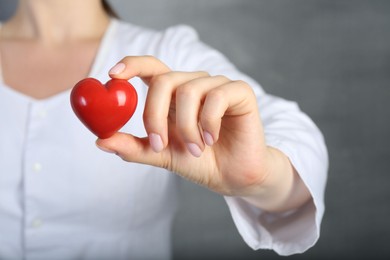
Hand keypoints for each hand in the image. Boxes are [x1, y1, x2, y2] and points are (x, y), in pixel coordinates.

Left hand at [96, 56, 309, 211]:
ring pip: (189, 90)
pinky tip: (212, 139)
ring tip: (196, 149)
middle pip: (164, 80)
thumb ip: (134, 147)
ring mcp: (217, 86)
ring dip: (187, 127)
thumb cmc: (199, 162)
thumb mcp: (162, 155)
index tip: (112, 75)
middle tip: (159, 143)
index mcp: (173, 95)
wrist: (234, 176)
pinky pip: (216, 96)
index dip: (132, 64)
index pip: (151, 68)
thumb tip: (100, 141)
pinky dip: (208, 122)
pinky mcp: (239, 92)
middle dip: (155, 115)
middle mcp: (193, 84)